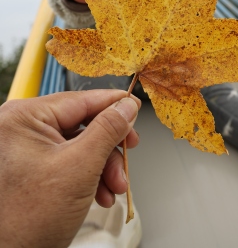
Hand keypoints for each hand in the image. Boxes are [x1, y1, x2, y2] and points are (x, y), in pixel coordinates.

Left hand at [0, 90, 139, 247]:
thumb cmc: (26, 220)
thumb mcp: (79, 168)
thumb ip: (107, 131)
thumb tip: (126, 106)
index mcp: (24, 118)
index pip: (80, 99)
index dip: (113, 103)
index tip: (134, 104)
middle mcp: (21, 128)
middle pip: (82, 124)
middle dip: (109, 148)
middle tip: (129, 154)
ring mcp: (25, 149)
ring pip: (79, 145)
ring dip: (103, 166)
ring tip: (113, 187)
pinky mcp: (31, 168)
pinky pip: (68, 161)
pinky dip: (88, 176)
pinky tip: (100, 194)